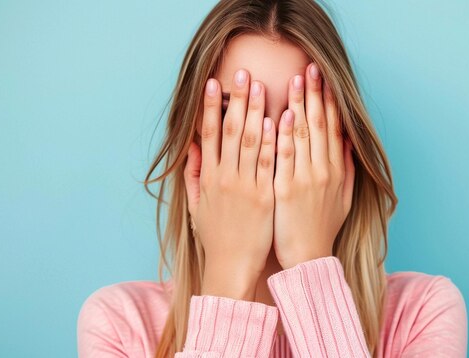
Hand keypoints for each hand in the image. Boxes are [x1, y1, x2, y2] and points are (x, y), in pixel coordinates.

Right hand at [183, 69, 276, 299]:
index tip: (213, 83)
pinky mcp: (264, 196)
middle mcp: (224, 177)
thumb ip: (193, 174)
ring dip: (255, 111)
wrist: (231, 265)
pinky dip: (271, 140)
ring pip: (249, 141)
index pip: (207, 133)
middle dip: (236, 100)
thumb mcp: (196, 205)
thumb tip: (192, 147)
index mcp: (208, 177)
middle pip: (229, 130)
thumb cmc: (215, 236)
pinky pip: (268, 163)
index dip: (209, 106)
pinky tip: (276, 119)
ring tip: (260, 86)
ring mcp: (245, 186)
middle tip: (242, 72)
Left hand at [272, 63, 354, 269]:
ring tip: (295, 80)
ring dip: (299, 105)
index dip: (329, 101)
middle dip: (314, 94)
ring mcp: (305, 179)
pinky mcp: (285, 190)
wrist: (308, 258)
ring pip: (302, 135)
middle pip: (319, 125)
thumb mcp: (344, 198)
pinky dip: (283, 135)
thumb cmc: (323, 228)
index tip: (323, 78)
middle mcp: (324, 171)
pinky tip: (281, 114)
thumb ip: (347, 168)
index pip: (334, 128)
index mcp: (337, 171)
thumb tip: (347, 141)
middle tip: (309, 68)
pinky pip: (284, 157)